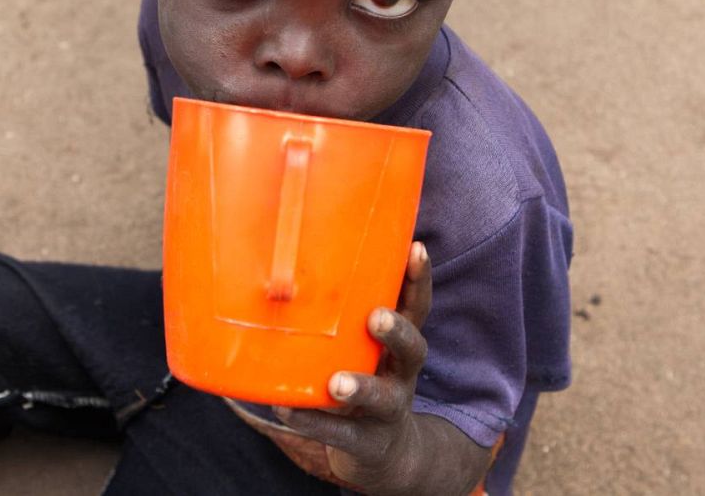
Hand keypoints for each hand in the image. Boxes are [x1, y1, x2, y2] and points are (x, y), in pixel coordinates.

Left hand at [275, 240, 443, 494]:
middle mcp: (401, 375)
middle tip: (376, 317)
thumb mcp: (363, 348)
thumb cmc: (365, 379)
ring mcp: (387, 412)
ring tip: (336, 383)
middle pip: (414, 350)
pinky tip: (285, 409)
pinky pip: (341, 434)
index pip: (417, 308)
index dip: (419, 279)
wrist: (386, 455)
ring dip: (360, 387)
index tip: (416, 248)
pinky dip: (313, 422)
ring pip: (382, 398)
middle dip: (396, 332)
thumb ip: (340, 316)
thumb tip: (286, 266)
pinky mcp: (366, 442)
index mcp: (400, 345)